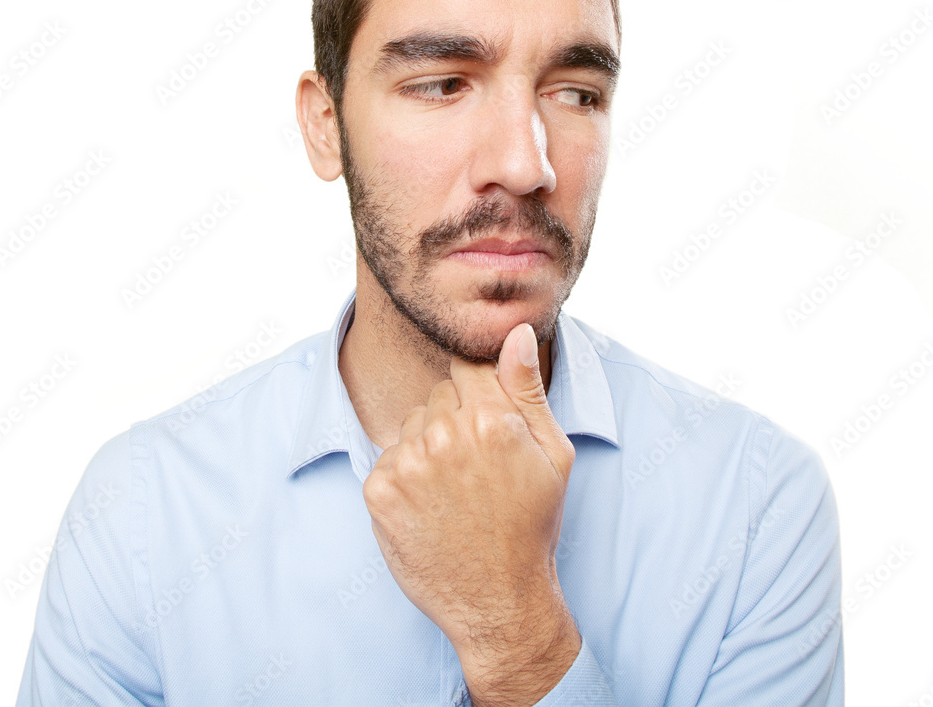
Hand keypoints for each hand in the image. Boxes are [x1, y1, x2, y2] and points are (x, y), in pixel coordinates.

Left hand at [362, 323, 579, 699]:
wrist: (499, 601)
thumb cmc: (532, 525)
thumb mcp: (553, 454)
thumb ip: (527, 387)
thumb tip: (515, 331)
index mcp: (490, 418)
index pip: (465, 366)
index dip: (477, 394)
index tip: (484, 423)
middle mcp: (444, 433)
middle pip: (437, 396)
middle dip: (454, 421)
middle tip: (476, 469)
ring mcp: (407, 462)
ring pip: (411, 426)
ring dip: (427, 448)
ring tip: (454, 491)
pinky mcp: (379, 490)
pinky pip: (388, 459)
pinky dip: (404, 478)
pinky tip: (429, 507)